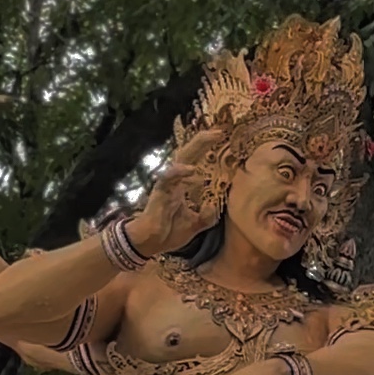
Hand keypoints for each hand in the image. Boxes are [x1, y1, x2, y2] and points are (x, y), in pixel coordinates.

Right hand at [134, 119, 226, 253]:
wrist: (150, 243)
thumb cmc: (169, 232)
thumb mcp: (195, 224)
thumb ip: (207, 216)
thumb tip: (217, 208)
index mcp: (183, 185)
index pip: (196, 161)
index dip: (207, 149)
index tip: (222, 137)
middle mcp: (176, 180)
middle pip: (190, 154)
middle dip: (203, 141)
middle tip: (220, 131)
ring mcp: (167, 185)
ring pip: (181, 159)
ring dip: (196, 147)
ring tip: (210, 137)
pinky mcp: (159, 193)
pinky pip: (168, 179)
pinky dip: (179, 172)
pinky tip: (191, 169)